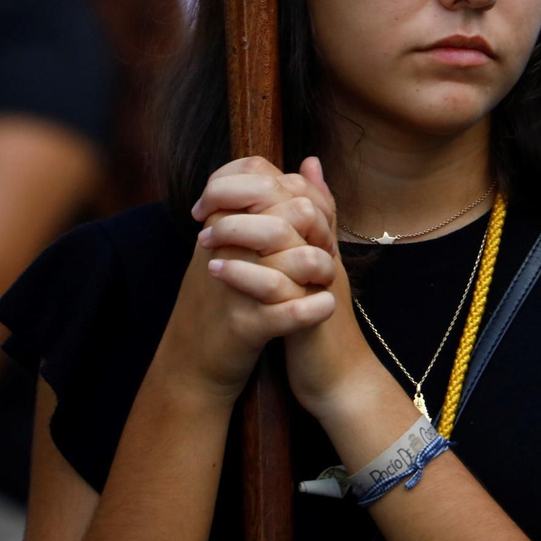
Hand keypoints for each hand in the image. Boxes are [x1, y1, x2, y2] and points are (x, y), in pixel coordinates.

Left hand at [187, 158, 388, 423]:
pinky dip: (245, 274)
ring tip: (203, 239)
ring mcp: (317, 282)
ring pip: (285, 237)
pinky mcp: (308, 314)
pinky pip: (278, 285)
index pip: (295, 187)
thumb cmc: (314, 316)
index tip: (213, 193)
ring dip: (237, 231)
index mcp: (321, 240)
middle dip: (243, 199)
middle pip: (292, 202)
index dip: (253, 181)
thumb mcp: (308, 263)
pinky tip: (215, 271)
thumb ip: (305, 220)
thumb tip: (309, 163)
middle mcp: (323, 253)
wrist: (338, 376)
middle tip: (202, 211)